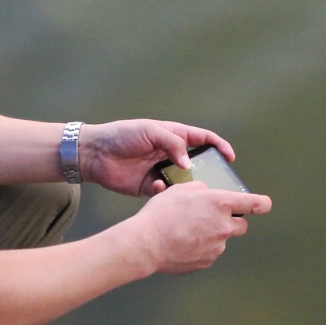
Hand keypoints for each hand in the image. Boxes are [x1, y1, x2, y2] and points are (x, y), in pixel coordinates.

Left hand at [81, 119, 234, 196]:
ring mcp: (161, 171)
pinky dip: (165, 192)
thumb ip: (172, 143)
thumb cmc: (122, 135)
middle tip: (217, 183)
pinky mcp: (150, 187)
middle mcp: (170, 154)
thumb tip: (187, 162)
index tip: (230, 157)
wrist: (95, 154)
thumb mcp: (150, 131)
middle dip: (208, 173)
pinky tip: (157, 187)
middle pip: (196, 163)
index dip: (218, 146)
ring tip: (193, 192)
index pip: (202, 139)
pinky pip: (165, 193)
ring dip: (188, 187)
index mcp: (173, 136)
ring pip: (183, 182)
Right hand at [128, 182, 271, 273]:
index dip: (262, 203)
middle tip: (211, 217)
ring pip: (222, 239)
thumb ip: (199, 189)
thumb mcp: (180, 189)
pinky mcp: (206, 261)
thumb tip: (205, 193)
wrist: (147, 244)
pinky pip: (209, 252)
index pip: (255, 204)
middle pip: (241, 225)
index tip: (264, 204)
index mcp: (220, 204)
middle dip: (231, 221)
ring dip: (212, 234)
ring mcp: (217, 247)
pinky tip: (183, 242)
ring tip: (187, 230)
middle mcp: (224, 226)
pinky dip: (201, 247)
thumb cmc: (161, 215)